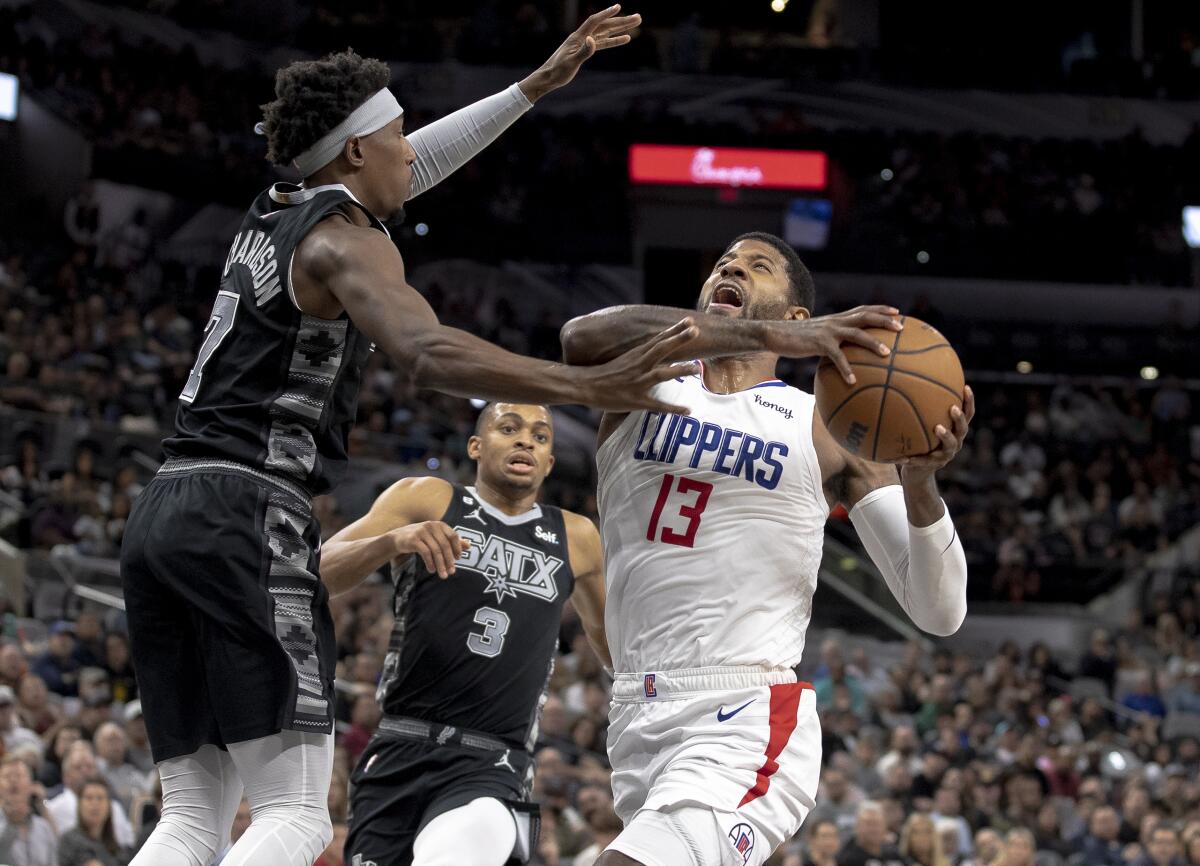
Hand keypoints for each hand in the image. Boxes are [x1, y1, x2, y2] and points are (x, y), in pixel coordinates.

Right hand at [390, 521, 468, 578]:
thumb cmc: (421, 538)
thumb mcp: (436, 537)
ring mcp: (422, 532)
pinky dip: (430, 563)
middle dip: (449, 560)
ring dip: (440, 565)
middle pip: (445, 545)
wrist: (398, 538)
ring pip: (436, 551)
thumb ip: (452, 540)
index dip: (457, 548)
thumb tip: (469, 545)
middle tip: (451, 572)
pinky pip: (425, 553)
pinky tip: (432, 570)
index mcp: (440, 525)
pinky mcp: (413, 539)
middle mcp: (432, 526)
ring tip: (443, 575)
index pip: (453, 536)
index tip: (458, 559)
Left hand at [519, 5, 641, 100]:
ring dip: (621, 28)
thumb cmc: (558, 71)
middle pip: (605, 25)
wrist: (549, 77)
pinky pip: (603, 42)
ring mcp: (585, 42)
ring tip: (636, 23)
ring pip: (606, 32)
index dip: (606, 14)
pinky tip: (626, 38)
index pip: (594, 22)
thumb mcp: (571, 63)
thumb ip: (583, 52)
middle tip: (638, 17)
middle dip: (621, 21)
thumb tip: (593, 40)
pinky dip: (614, 40)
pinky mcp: (586, 50)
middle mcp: (582, 37)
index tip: (619, 7)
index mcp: (578, 37)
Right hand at [572, 318, 699, 413]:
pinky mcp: (636, 400)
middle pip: (661, 349)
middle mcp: (638, 365)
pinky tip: (688, 410)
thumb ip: (638, 356)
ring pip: (662, 374)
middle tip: (696, 330)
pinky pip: (658, 405)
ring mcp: (638, 383)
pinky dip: (674, 408)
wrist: (584, 385)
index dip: (675, 330)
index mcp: (635, 354)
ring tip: (697, 368)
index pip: (658, 339)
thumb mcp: (622, 359)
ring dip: (680, 370)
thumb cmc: (602, 373)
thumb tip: (652, 352)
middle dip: (679, 339)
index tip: (690, 320)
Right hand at [767, 305, 901, 382]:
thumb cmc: (795, 339)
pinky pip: (837, 357)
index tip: (897, 313)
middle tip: (902, 329)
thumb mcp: (816, 336)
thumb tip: (843, 355)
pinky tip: (853, 381)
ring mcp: (828, 331)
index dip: (880, 309)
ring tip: (887, 354)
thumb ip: (831, 341)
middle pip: (865, 317)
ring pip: (856, 334)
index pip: (862, 309)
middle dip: (885, 321)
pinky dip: (846, 369)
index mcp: (836, 319)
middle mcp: (835, 321)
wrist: (775, 334)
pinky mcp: (819, 343)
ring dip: (873, 343)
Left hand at [900, 385, 974, 476]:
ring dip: (946, 436)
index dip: (969, 402)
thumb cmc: (921, 442)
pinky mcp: (933, 465)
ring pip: (950, 445)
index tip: (966, 387)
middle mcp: (955, 442)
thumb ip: (923, 409)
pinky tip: (907, 456)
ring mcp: (946, 455)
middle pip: (963, 429)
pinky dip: (917, 458)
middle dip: (959, 418)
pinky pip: (926, 460)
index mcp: (955, 430)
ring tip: (938, 428)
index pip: (966, 414)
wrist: (917, 470)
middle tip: (953, 408)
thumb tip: (911, 383)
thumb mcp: (923, 425)